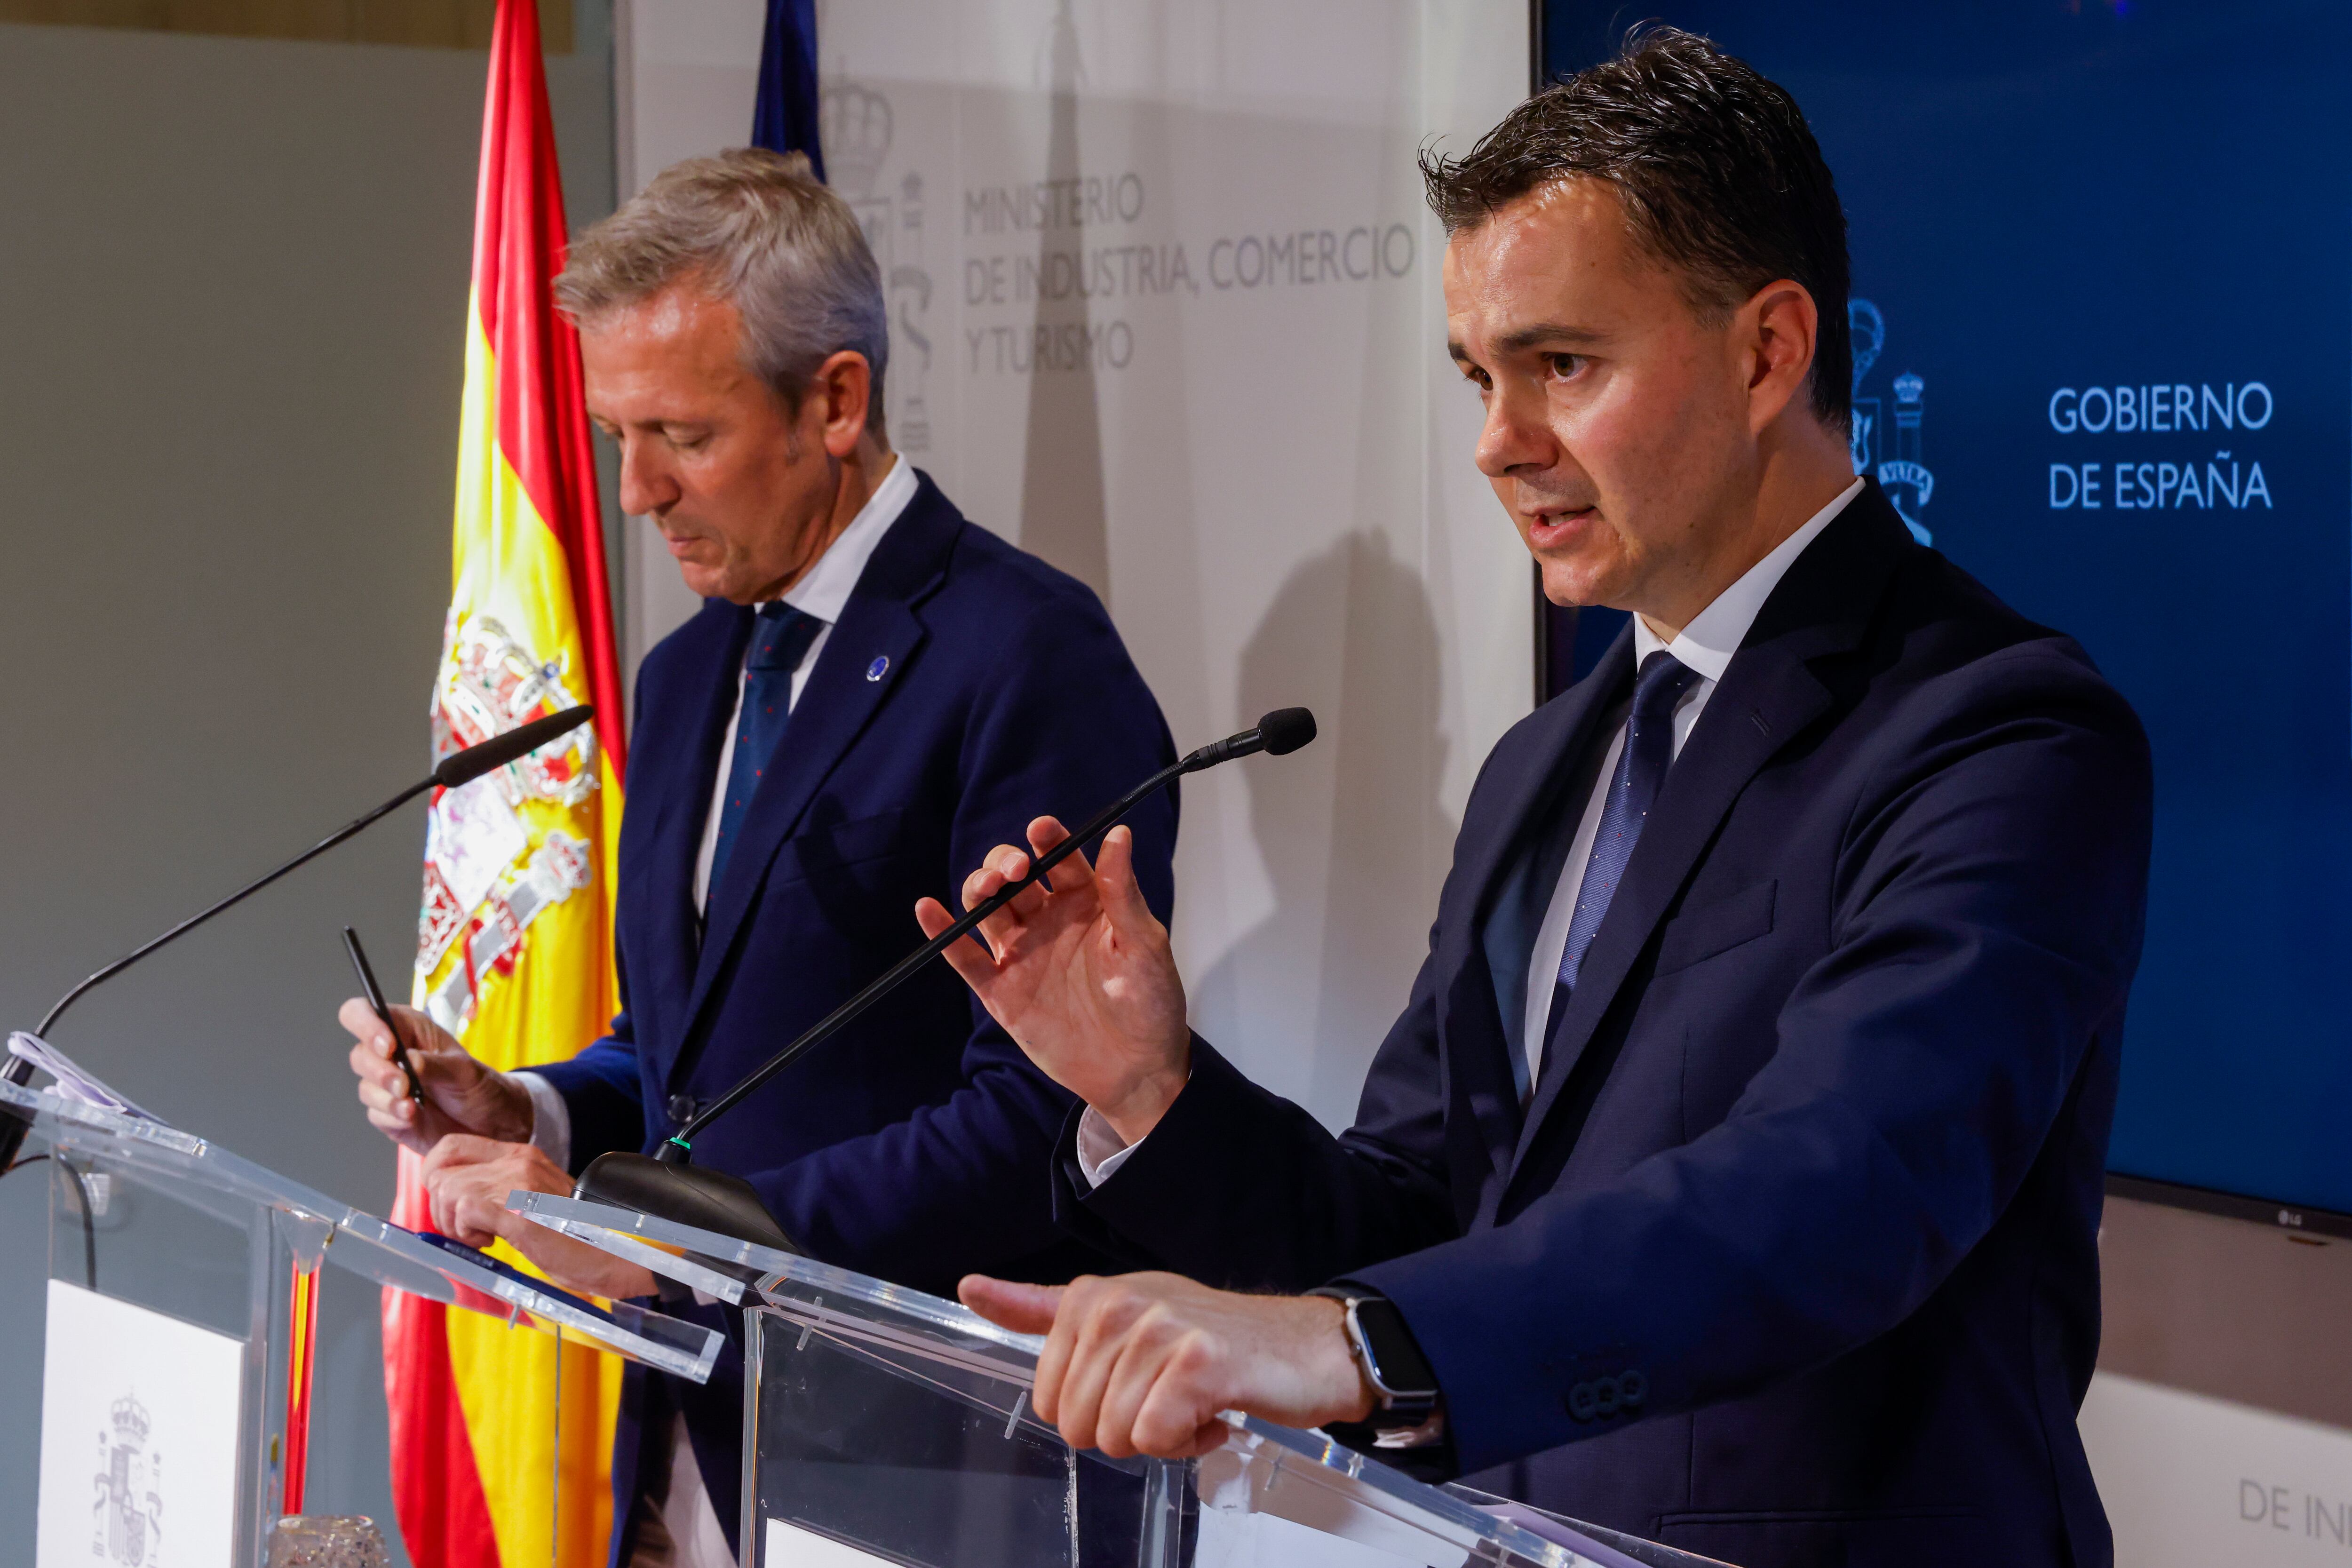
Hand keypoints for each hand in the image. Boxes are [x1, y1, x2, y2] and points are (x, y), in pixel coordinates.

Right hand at [341, 998, 531, 1154]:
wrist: (488, 1122)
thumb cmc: (477, 1086)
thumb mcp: (464, 1071)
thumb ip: (436, 1064)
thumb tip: (408, 1060)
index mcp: (408, 1029)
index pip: (364, 1013)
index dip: (367, 1025)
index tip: (388, 1047)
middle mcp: (392, 1054)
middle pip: (359, 1055)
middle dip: (380, 1072)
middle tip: (404, 1085)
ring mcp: (387, 1085)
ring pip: (366, 1088)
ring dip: (387, 1099)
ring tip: (413, 1107)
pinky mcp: (387, 1112)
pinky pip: (375, 1114)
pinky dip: (392, 1118)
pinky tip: (413, 1119)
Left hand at [418, 1135, 658, 1299]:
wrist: (621, 1250)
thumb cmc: (583, 1237)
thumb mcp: (537, 1202)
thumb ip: (503, 1193)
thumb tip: (460, 1205)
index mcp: (523, 1156)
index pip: (452, 1145)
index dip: (438, 1176)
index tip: (450, 1206)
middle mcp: (517, 1160)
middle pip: (440, 1167)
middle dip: (440, 1204)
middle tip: (466, 1228)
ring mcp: (517, 1181)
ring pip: (447, 1190)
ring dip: (455, 1223)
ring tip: (486, 1238)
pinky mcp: (516, 1208)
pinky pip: (463, 1210)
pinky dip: (467, 1232)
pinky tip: (493, 1242)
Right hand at [914, 818, 1190, 1143]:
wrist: (1136, 1070)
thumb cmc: (1151, 1004)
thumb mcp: (1144, 944)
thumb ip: (1123, 892)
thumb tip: (1119, 833)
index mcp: (1087, 904)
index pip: (1059, 860)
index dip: (1048, 840)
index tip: (1040, 829)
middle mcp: (1049, 922)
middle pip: (1013, 878)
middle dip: (1006, 863)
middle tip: (1014, 870)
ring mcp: (1022, 954)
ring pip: (988, 908)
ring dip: (978, 889)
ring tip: (987, 887)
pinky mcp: (1001, 990)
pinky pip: (966, 957)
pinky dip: (943, 933)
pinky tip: (928, 909)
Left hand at [958, 1272, 1373, 1458]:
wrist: (1301, 1346)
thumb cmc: (1211, 1338)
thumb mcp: (1121, 1311)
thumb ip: (1041, 1307)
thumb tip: (971, 1289)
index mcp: (1092, 1297)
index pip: (1049, 1397)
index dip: (1093, 1409)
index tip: (1131, 1383)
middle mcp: (1120, 1305)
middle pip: (1079, 1424)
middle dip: (1126, 1426)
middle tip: (1169, 1393)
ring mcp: (1159, 1331)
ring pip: (1117, 1435)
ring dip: (1161, 1435)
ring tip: (1193, 1399)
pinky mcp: (1197, 1365)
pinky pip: (1156, 1440)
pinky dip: (1187, 1443)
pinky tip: (1213, 1411)